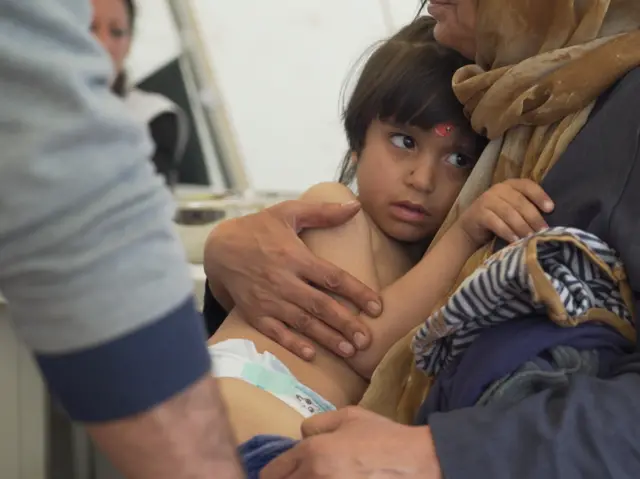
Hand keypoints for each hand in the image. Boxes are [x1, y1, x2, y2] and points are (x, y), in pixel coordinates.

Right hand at [204, 200, 381, 359]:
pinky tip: (311, 354)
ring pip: (303, 322)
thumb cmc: (259, 228)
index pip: (333, 278)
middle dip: (346, 323)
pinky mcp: (255, 313)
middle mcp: (284, 280)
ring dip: (326, 338)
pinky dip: (292, 344)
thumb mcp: (289, 212)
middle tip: (367, 340)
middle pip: (321, 305)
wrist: (219, 247)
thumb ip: (323, 212)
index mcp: (295, 256)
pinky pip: (276, 332)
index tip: (377, 307)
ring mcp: (268, 299)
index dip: (357, 293)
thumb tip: (355, 206)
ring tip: (349, 351)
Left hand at [261, 407, 440, 478]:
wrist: (415, 463)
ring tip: (318, 476)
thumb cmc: (382, 436)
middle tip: (299, 474)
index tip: (280, 473)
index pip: (272, 473)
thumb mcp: (349, 416)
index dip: (273, 473)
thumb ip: (318, 424)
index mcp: (313, 453)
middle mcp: (315, 478)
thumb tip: (302, 437)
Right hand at [456, 179, 553, 246]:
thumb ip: (526, 208)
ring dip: (521, 227)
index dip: (540, 196)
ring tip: (530, 238)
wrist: (470, 228)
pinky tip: (515, 241)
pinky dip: (507, 232)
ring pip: (509, 213)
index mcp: (510, 185)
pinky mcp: (479, 213)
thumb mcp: (513, 209)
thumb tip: (549, 219)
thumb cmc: (498, 219)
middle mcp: (498, 189)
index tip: (551, 209)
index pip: (527, 185)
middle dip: (533, 218)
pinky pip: (496, 222)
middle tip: (543, 231)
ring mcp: (486, 200)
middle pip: (520, 202)